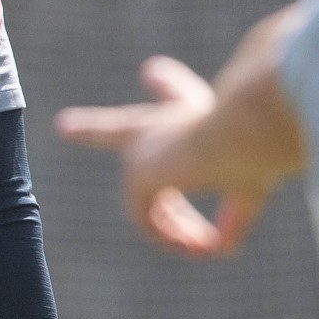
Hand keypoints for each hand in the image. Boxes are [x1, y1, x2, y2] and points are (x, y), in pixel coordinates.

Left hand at [54, 55, 274, 258]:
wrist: (243, 132)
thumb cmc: (254, 147)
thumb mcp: (249, 186)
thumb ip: (234, 215)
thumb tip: (218, 248)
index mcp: (194, 111)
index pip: (176, 94)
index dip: (168, 84)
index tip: (152, 70)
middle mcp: (161, 123)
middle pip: (119, 127)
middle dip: (91, 127)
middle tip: (64, 125)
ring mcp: (142, 147)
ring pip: (147, 197)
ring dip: (174, 228)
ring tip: (198, 248)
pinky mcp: (137, 173)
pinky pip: (145, 217)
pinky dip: (169, 236)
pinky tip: (195, 246)